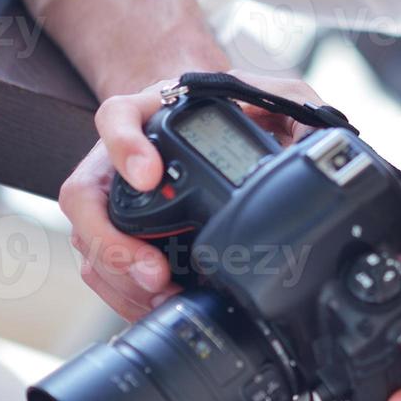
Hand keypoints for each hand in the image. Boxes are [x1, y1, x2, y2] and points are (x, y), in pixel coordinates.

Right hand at [60, 70, 325, 319]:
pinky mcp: (116, 234)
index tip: (150, 175)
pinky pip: (102, 268)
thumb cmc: (231, 116)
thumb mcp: (262, 98)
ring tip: (159, 292)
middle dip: (114, 242)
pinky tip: (155, 302)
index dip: (124, 145)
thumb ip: (286, 104)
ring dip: (119, 274)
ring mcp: (111, 197)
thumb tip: (315, 139)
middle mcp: (117, 157)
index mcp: (148, 115)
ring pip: (88, 239)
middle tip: (155, 270)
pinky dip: (123, 291)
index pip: (117, 118)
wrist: (212, 135)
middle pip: (86, 197)